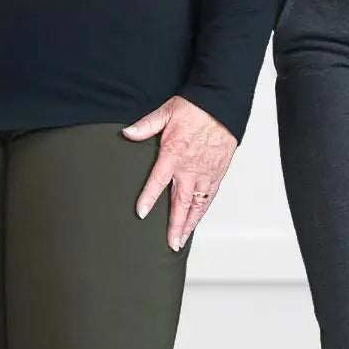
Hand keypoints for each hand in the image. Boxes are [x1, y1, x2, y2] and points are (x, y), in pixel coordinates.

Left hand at [123, 95, 237, 250]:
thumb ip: (145, 126)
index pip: (159, 181)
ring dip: (190, 223)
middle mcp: (191, 168)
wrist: (222, 105)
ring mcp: (206, 172)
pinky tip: (196, 220)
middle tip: (170, 243)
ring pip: (197, 204)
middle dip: (175, 225)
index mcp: (174, 153)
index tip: (141, 213)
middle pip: (181, 202)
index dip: (149, 198)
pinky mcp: (218, 173)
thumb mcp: (166, 112)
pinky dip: (203, 211)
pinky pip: (210, 196)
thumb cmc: (194, 108)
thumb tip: (126, 133)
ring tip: (182, 240)